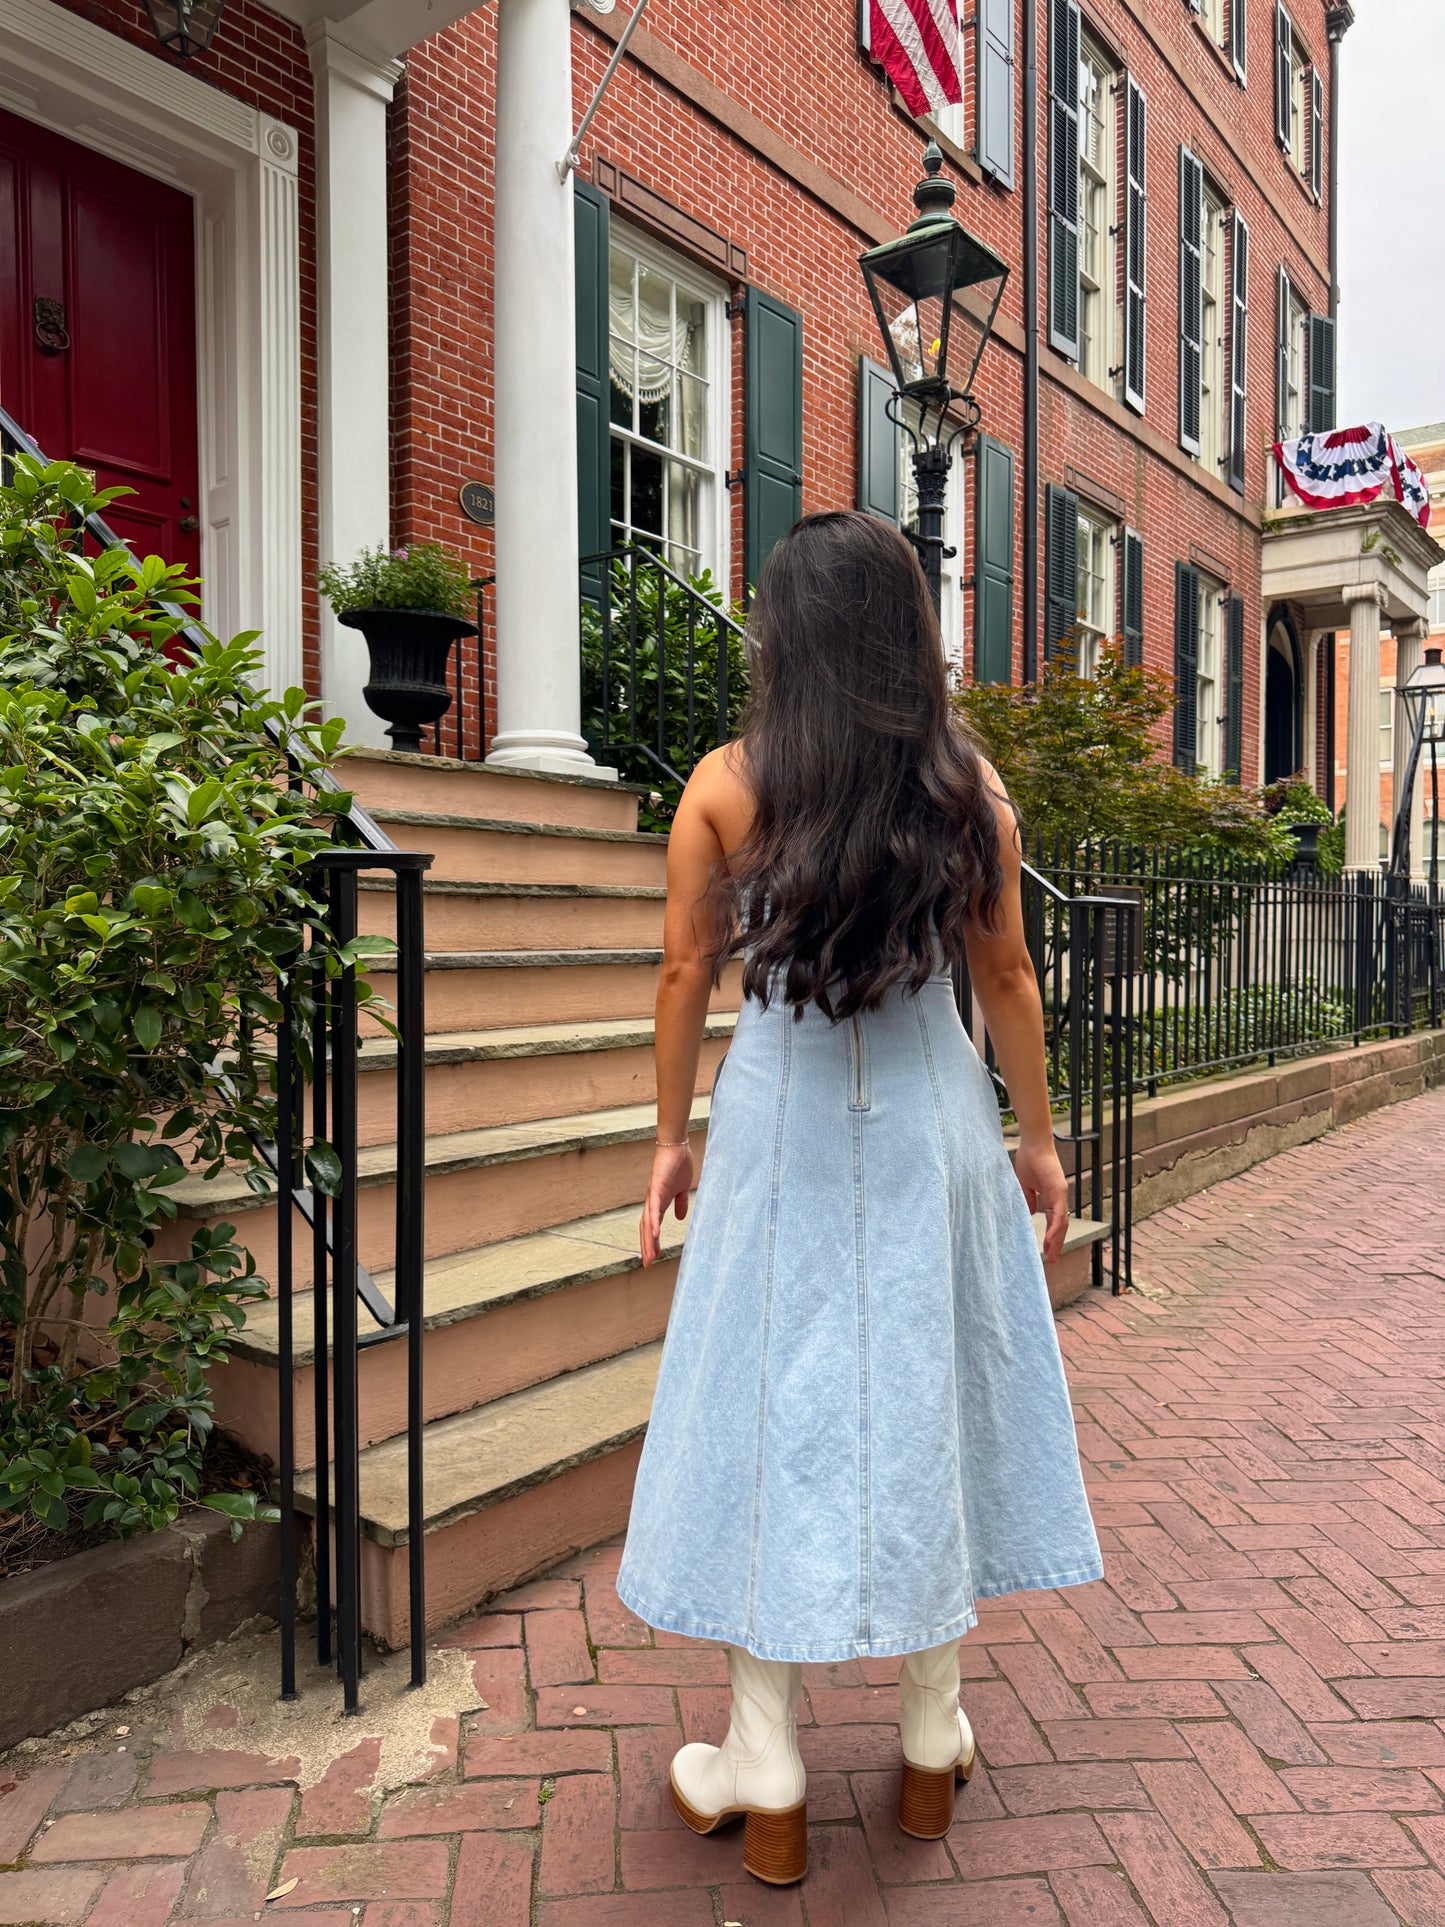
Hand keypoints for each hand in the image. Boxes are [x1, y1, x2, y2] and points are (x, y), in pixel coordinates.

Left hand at [639, 1142, 694, 1265]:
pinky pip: (654, 1208)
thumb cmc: (678, 1165)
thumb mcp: (682, 1189)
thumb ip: (680, 1203)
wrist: (676, 1146)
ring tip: (650, 1255)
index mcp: (659, 1202)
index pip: (652, 1226)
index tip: (652, 1257)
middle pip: (646, 1228)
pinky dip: (653, 1222)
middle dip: (647, 1246)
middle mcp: (652, 1201)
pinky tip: (655, 1234)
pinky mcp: (657, 1187)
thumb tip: (679, 1218)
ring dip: (649, 1240)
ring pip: (648, 1222)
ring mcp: (653, 1195)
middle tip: (647, 1264)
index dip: (651, 1242)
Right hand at [1014, 1137, 1067, 1265]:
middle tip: (1053, 1259)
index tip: (1048, 1250)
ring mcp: (1060, 1193)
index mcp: (1051, 1196)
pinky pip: (1058, 1213)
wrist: (1033, 1143)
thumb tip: (1030, 1212)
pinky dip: (1055, 1227)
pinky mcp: (1058, 1189)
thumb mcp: (1026, 1184)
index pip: (1054, 1220)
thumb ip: (1029, 1198)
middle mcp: (1059, 1197)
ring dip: (1057, 1239)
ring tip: (1052, 1254)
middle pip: (1060, 1225)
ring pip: (1061, 1222)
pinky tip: (1052, 1239)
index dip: (1052, 1235)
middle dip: (1057, 1242)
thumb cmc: (1029, 1158)